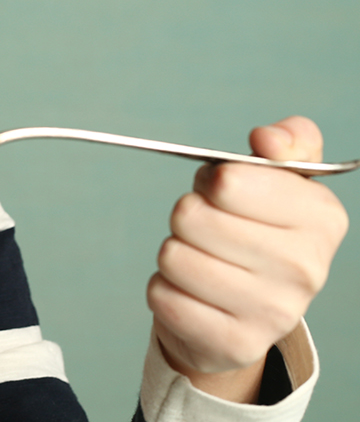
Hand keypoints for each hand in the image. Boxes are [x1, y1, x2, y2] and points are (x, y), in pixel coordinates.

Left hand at [147, 116, 347, 401]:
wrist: (248, 307)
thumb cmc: (256, 226)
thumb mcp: (281, 177)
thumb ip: (285, 142)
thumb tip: (266, 140)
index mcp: (322, 218)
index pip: (228, 182)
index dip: (210, 181)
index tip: (219, 190)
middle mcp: (307, 269)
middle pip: (190, 217)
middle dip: (187, 215)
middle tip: (206, 228)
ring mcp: (275, 313)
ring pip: (172, 257)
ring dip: (174, 252)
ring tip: (202, 259)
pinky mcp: (236, 345)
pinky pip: (162, 297)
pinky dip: (165, 289)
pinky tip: (193, 293)